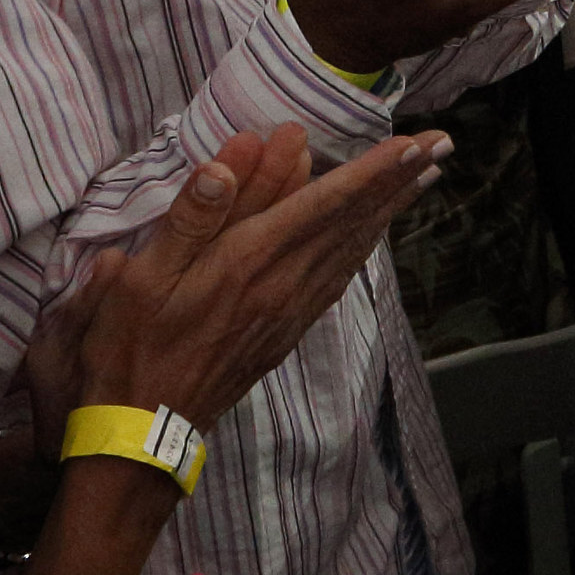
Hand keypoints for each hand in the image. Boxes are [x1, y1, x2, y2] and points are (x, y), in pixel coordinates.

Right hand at [57, 125, 449, 431]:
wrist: (144, 432)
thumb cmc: (133, 349)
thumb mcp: (142, 278)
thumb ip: (192, 217)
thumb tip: (231, 159)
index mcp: (247, 262)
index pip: (322, 205)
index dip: (371, 171)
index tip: (414, 142)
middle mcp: (282, 284)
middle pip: (350, 222)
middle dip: (397, 180)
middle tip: (442, 145)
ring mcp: (289, 311)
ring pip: (349, 248)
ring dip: (389, 209)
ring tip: (423, 177)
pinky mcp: (285, 331)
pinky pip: (336, 277)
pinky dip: (362, 247)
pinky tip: (373, 235)